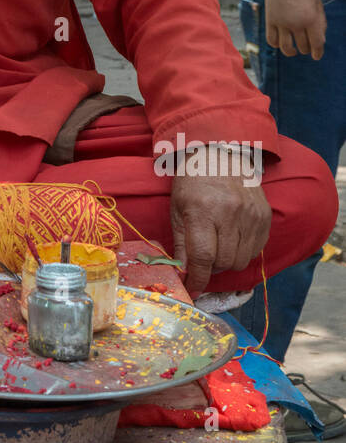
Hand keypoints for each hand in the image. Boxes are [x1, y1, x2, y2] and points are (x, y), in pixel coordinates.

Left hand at [171, 173, 271, 295]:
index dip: (197, 278)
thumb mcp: (177, 209)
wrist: (220, 152)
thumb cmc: (193, 181)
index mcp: (203, 210)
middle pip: (225, 262)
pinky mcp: (265, 216)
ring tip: (217, 244)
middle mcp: (230, 213)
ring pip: (242, 260)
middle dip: (211, 267)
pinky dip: (243, 251)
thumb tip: (182, 274)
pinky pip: (256, 250)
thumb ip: (180, 243)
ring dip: (227, 261)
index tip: (192, 289)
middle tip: (203, 257)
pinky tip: (232, 237)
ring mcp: (251, 214)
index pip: (203, 257)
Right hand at [262, 0, 325, 58]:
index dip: (318, 53)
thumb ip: (320, 23)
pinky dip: (276, 45)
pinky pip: (271, 40)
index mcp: (311, 18)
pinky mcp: (270, 21)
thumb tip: (320, 41)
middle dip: (306, 49)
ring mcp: (282, 23)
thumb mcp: (318, 4)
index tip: (317, 56)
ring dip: (291, 52)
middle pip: (303, 46)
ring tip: (293, 50)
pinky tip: (280, 42)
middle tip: (306, 47)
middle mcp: (296, 23)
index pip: (317, 43)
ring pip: (286, 48)